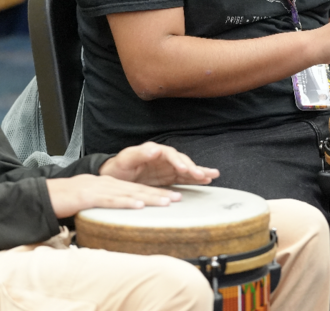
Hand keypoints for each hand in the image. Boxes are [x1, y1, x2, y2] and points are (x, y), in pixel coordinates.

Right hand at [45, 174, 183, 218]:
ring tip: (167, 202)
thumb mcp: (91, 201)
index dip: (155, 193)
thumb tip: (121, 217)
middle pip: (137, 189)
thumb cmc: (66, 201)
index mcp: (108, 185)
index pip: (136, 189)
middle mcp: (106, 184)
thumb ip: (106, 206)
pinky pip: (110, 200)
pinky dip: (126, 203)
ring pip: (129, 193)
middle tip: (178, 198)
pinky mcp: (88, 196)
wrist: (45, 195)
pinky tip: (138, 206)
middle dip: (159, 194)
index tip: (173, 197)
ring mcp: (98, 189)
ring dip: (149, 198)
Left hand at [99, 142, 219, 186]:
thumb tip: (156, 148)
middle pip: (182, 161)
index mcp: (154, 151)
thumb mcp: (126, 159)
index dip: (178, 161)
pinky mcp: (169, 178)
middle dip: (193, 168)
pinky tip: (206, 181)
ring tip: (213, 175)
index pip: (170, 154)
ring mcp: (168, 168)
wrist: (115, 177)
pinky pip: (185, 178)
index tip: (185, 169)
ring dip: (199, 172)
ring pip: (187, 169)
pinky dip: (195, 179)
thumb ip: (139, 153)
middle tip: (203, 175)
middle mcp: (164, 158)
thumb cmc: (118, 167)